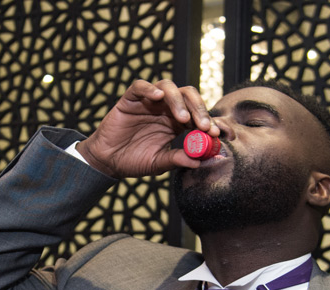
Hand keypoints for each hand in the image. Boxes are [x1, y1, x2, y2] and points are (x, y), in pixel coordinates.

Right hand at [76, 79, 217, 178]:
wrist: (108, 161)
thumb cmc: (134, 161)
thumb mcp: (159, 163)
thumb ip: (177, 159)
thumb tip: (198, 162)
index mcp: (177, 123)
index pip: (199, 115)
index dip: (213, 122)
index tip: (221, 135)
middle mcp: (166, 108)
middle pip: (189, 96)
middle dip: (200, 109)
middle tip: (204, 126)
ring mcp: (149, 102)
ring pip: (169, 87)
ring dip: (179, 101)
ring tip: (182, 119)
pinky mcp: (131, 99)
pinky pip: (141, 86)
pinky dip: (150, 89)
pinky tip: (157, 99)